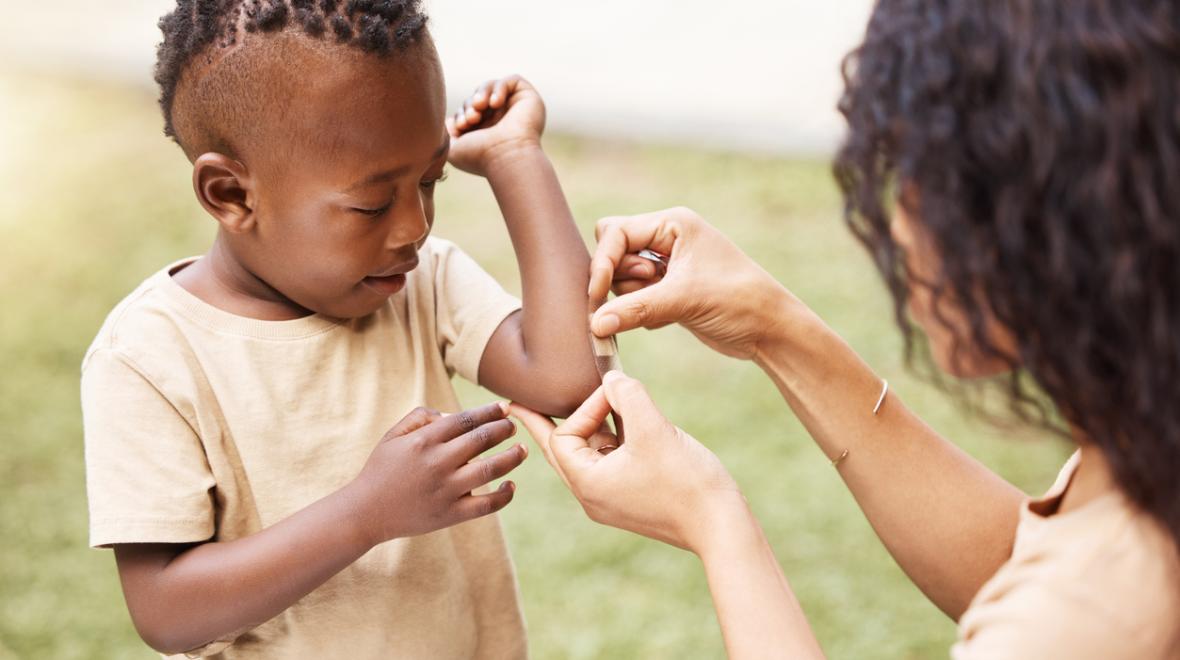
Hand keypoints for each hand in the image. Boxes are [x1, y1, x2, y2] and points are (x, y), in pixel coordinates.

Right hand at [347, 402, 525, 546]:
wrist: (365, 512)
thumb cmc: (381, 470)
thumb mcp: (392, 436)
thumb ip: (420, 417)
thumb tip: (450, 413)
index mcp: (424, 440)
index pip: (466, 419)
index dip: (490, 411)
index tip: (504, 408)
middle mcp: (438, 462)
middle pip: (482, 439)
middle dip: (504, 429)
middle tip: (513, 426)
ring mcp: (446, 489)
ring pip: (490, 468)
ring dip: (512, 457)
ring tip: (522, 450)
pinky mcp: (451, 514)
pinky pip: (486, 504)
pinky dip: (503, 495)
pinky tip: (511, 486)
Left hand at [447, 75, 545, 176]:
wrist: (505, 158)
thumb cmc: (480, 157)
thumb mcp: (454, 149)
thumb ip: (448, 133)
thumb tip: (451, 120)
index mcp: (487, 132)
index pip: (470, 111)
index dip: (462, 113)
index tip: (462, 125)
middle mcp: (503, 120)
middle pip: (479, 97)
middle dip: (470, 104)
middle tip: (471, 118)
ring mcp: (516, 109)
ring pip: (493, 86)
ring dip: (481, 93)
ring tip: (479, 106)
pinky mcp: (529, 98)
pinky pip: (512, 80)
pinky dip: (499, 88)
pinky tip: (495, 103)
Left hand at [510, 371, 741, 553]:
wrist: (721, 526)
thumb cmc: (687, 481)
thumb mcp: (653, 428)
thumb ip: (627, 394)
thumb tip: (611, 380)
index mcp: (587, 483)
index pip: (563, 436)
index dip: (585, 408)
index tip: (615, 395)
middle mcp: (592, 496)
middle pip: (560, 450)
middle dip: (542, 424)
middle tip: (513, 406)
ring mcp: (612, 500)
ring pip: (588, 455)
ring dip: (591, 426)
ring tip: (588, 404)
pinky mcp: (631, 499)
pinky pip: (609, 464)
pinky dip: (612, 440)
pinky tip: (626, 423)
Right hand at [589, 207, 797, 359]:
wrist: (769, 329)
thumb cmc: (737, 301)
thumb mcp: (683, 301)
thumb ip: (635, 308)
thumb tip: (595, 324)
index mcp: (673, 224)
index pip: (615, 233)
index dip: (602, 263)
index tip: (597, 295)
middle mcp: (667, 238)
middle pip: (613, 250)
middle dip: (618, 277)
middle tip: (646, 291)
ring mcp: (667, 265)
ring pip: (621, 277)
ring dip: (632, 297)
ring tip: (665, 307)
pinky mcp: (667, 290)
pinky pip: (633, 297)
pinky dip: (641, 311)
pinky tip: (671, 318)